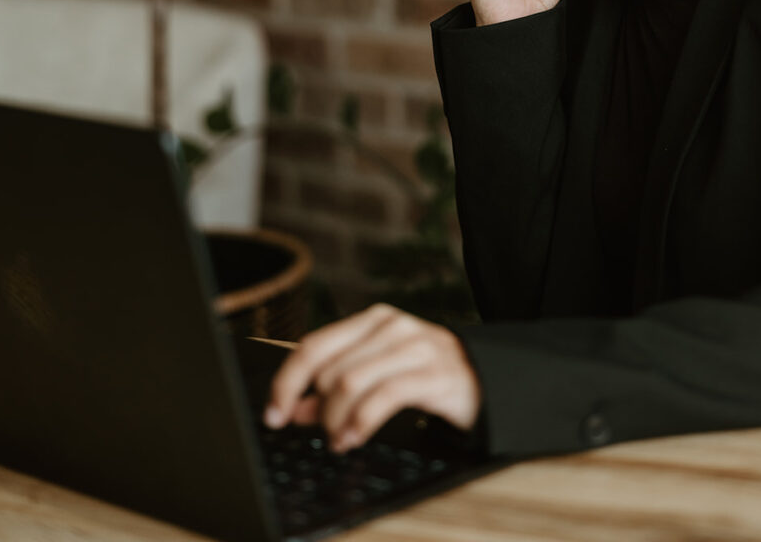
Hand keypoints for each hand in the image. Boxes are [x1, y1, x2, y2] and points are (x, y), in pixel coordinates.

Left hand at [264, 304, 481, 451]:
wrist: (486, 375)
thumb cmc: (424, 374)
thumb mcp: (377, 373)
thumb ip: (336, 386)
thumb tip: (295, 409)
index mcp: (372, 320)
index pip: (313, 345)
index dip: (286, 381)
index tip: (273, 412)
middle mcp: (390, 326)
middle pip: (330, 370)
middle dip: (316, 409)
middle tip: (319, 433)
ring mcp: (413, 346)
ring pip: (350, 383)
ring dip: (335, 420)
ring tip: (338, 440)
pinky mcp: (432, 373)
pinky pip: (382, 398)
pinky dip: (360, 423)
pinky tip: (355, 438)